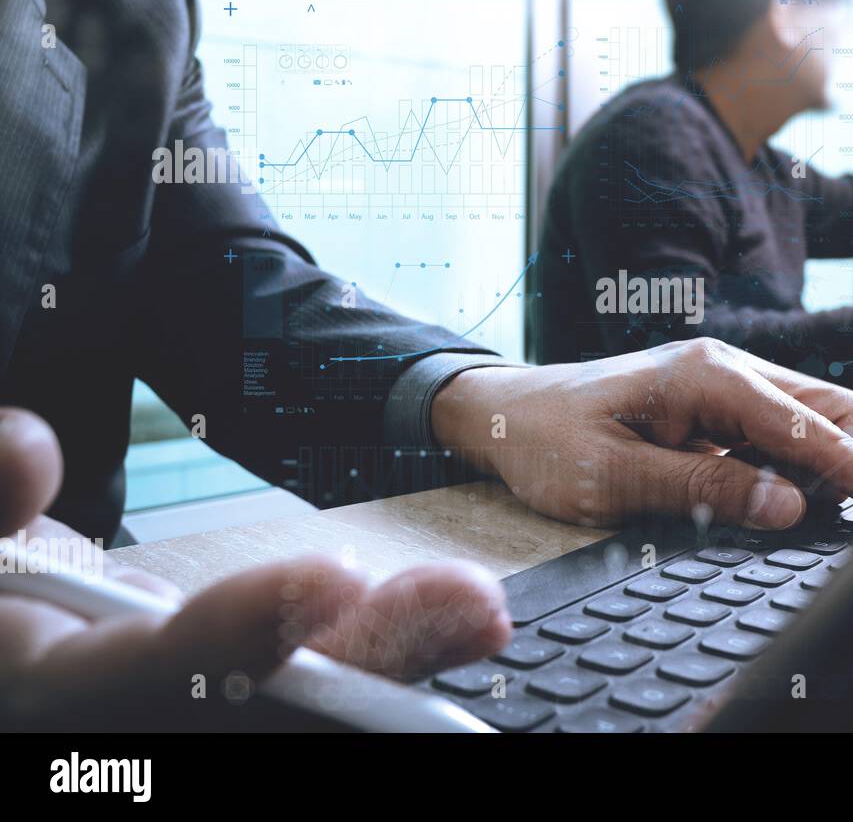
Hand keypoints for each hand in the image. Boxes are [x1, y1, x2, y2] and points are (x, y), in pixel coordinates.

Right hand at [0, 407, 510, 729]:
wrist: (16, 651)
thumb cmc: (2, 601)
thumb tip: (29, 448)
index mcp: (56, 695)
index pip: (152, 676)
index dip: (240, 637)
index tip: (333, 579)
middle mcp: (138, 730)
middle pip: (265, 714)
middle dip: (373, 663)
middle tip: (474, 605)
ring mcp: (200, 724)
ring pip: (309, 713)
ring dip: (403, 661)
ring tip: (480, 610)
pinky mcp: (240, 706)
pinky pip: (321, 696)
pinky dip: (392, 664)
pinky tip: (460, 626)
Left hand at [431, 339, 852, 530]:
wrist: (505, 411)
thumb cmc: (548, 441)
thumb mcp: (613, 478)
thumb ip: (703, 491)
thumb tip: (789, 506)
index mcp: (708, 377)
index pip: (812, 425)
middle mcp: (728, 367)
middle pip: (834, 409)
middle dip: (838, 464)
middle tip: (788, 516)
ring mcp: (726, 381)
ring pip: (813, 417)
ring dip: (809, 466)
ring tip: (747, 504)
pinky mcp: (719, 402)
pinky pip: (779, 429)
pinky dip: (781, 464)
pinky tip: (736, 489)